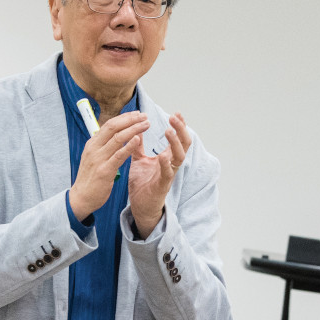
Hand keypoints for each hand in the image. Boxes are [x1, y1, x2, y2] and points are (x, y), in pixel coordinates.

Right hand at [68, 111, 148, 220]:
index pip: (109, 124)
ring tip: (146, 124)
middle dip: (130, 119)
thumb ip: (103, 146)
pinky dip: (129, 146)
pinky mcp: (105, 170)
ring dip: (134, 129)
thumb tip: (116, 136)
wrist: (81, 197)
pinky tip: (138, 139)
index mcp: (92, 143)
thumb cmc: (90, 178)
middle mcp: (94, 148)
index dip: (124, 117)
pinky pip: (118, 155)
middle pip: (113, 127)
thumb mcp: (93, 157)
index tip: (137, 114)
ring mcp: (99, 159)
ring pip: (118, 138)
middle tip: (144, 116)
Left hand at [129, 113, 189, 237]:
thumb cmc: (142, 183)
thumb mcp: (139, 160)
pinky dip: (166, 164)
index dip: (179, 126)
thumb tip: (135, 129)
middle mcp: (171, 164)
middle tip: (175, 117)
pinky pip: (167, 174)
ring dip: (175, 143)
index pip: (178, 138)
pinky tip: (162, 156)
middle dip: (181, 130)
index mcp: (167, 157)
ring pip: (179, 157)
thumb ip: (138, 146)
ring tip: (169, 131)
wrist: (140, 206)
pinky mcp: (162, 186)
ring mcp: (168, 175)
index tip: (177, 113)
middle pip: (184, 144)